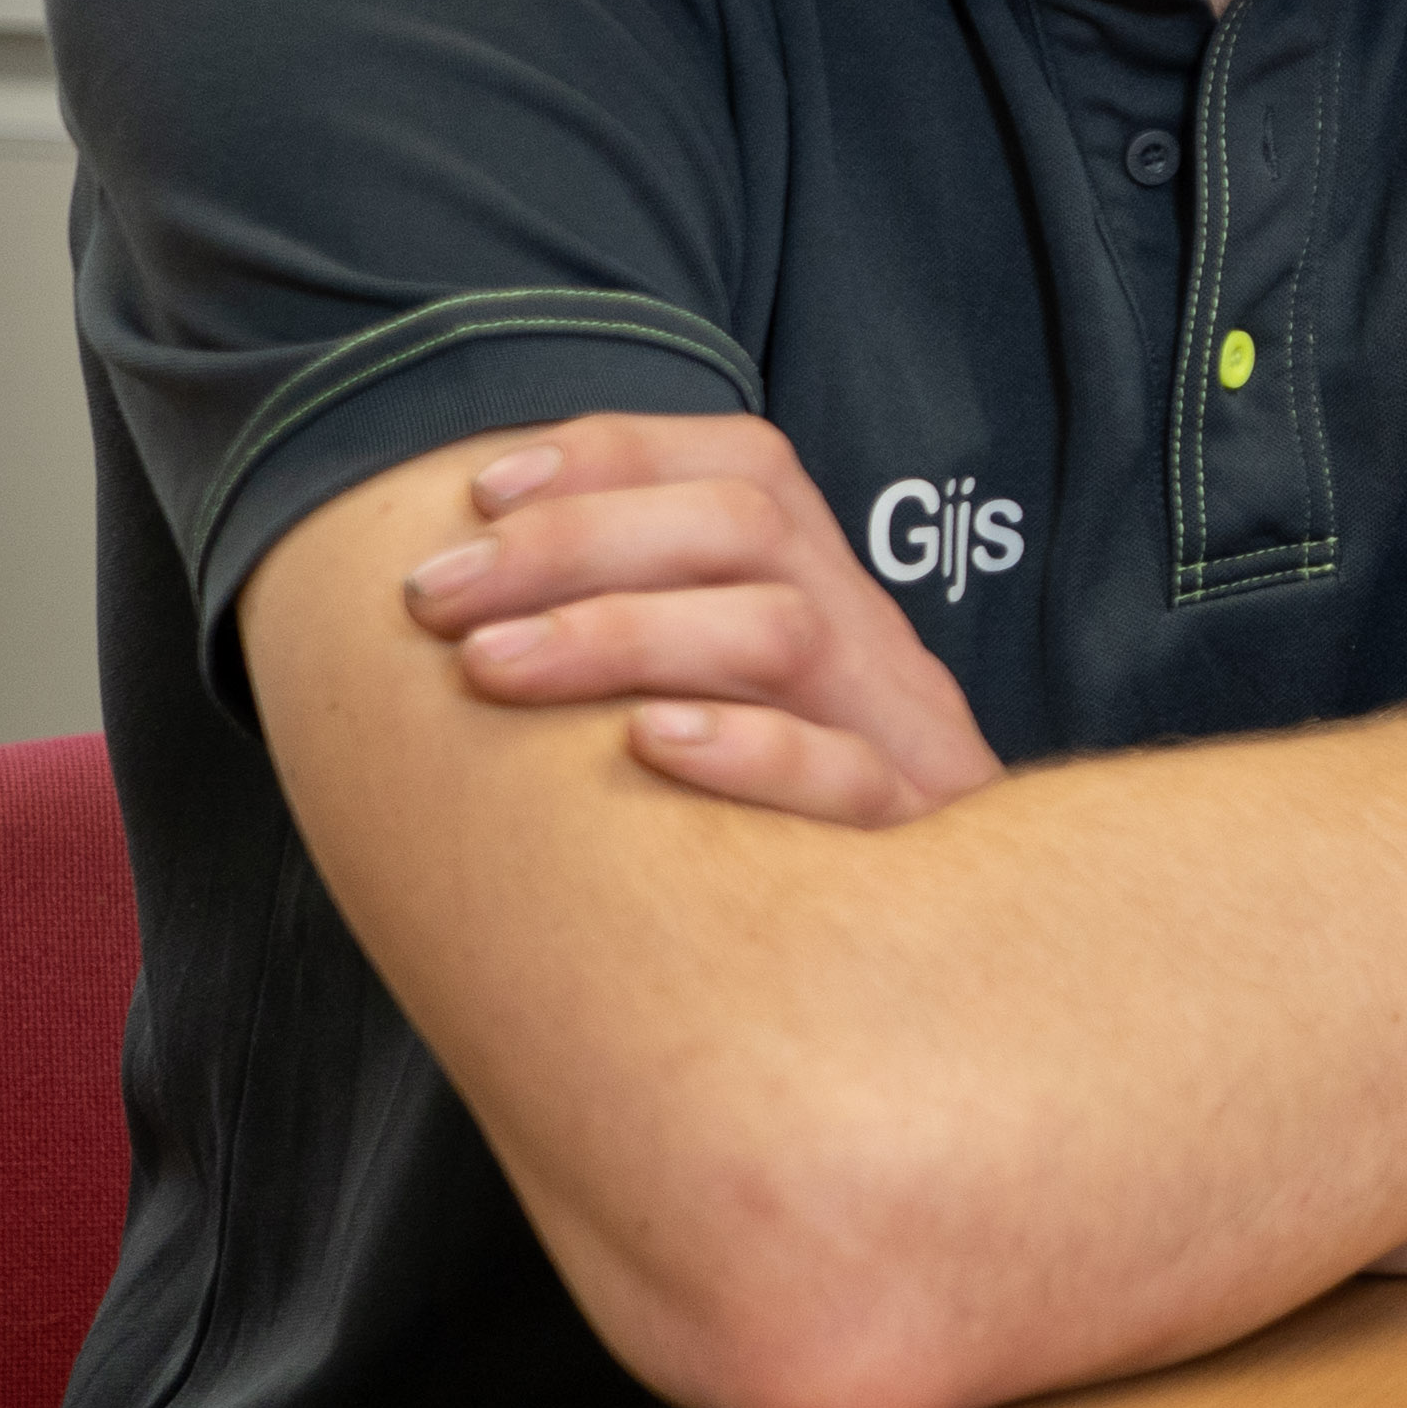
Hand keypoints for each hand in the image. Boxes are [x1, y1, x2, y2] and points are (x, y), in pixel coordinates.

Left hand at [398, 413, 1003, 826]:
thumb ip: (660, 645)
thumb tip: (478, 596)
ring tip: (491, 665)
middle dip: (574, 541)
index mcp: (829, 595)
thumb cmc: (801, 830)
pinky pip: (848, 778)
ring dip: (622, 633)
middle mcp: (868, 643)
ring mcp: (899, 736)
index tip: (479, 489)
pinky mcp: (915, 839)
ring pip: (783, 632)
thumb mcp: (751, 708)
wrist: (971, 953)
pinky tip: (649, 747)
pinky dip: (748, 750)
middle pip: (748, 527)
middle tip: (434, 595)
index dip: (611, 454)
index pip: (745, 465)